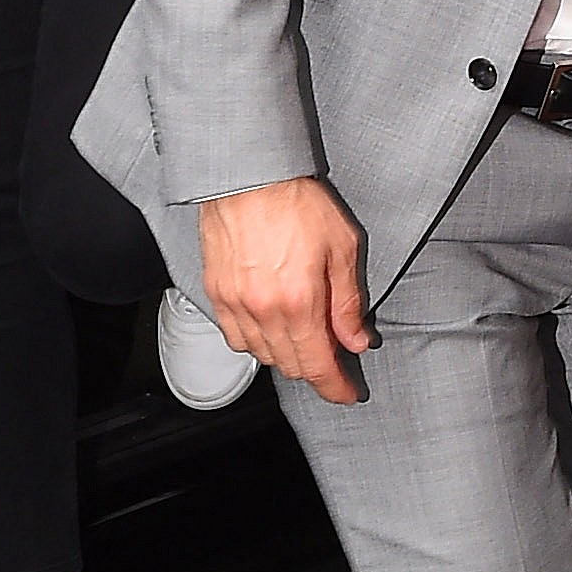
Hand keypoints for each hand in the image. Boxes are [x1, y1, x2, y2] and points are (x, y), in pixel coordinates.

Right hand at [199, 176, 371, 403]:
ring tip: (308, 340)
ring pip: (262, 355)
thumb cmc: (298, 204)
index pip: (317, 364)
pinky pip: (236, 337)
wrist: (249, 176)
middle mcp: (262, 311)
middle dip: (315, 370)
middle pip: (290, 364)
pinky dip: (257, 342)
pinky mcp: (215, 294)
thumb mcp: (342, 248)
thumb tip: (356, 340)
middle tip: (335, 361)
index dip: (335, 387)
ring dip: (287, 356)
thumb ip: (348, 301)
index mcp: (299, 302)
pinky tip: (273, 328)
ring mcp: (234, 305)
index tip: (349, 394)